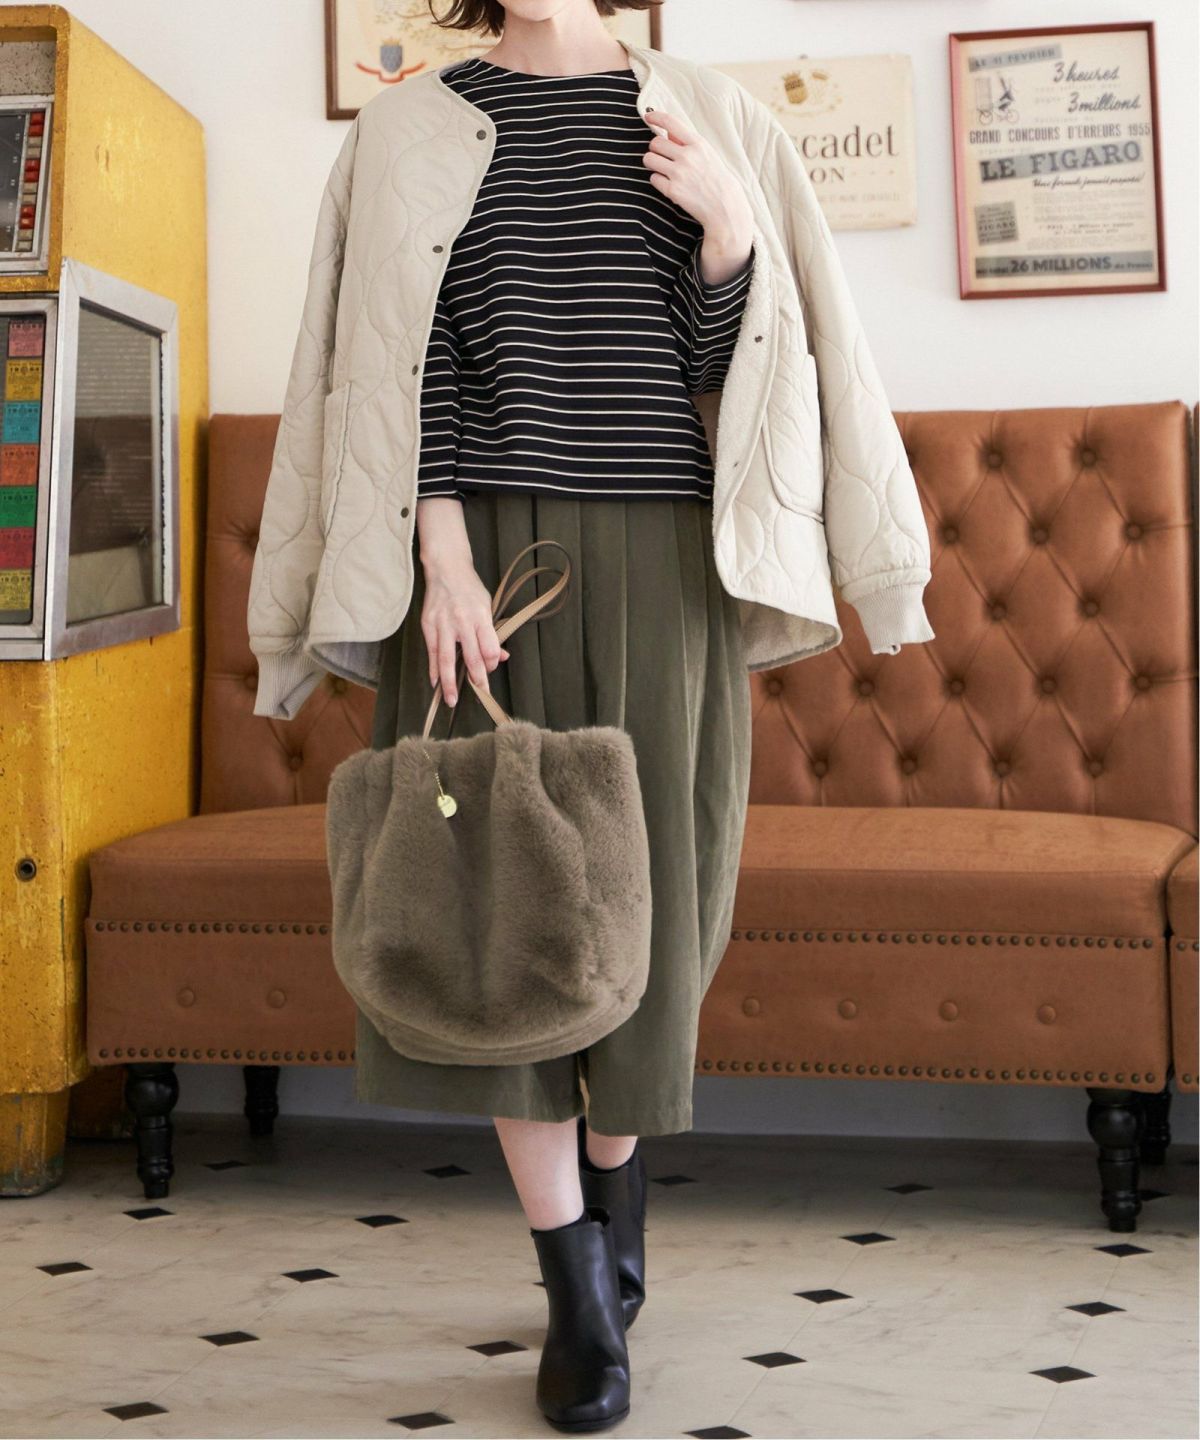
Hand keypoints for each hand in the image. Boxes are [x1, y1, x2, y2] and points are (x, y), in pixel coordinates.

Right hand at [417, 498, 508, 705]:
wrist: (446, 568)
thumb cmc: (470, 589)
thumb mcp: (488, 607)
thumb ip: (492, 633)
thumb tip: (502, 657)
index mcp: (481, 616)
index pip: (490, 649)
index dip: (492, 663)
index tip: (490, 668)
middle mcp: (462, 621)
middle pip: (472, 657)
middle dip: (477, 679)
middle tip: (481, 694)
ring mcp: (443, 623)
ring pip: (448, 659)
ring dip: (450, 682)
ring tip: (452, 699)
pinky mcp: (428, 624)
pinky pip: (432, 652)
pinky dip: (433, 668)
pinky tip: (435, 682)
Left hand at [641, 108, 753, 280]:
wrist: (725, 207)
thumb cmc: (716, 179)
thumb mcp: (708, 155)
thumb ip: (687, 143)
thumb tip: (667, 133)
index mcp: (697, 143)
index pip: (671, 122)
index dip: (656, 117)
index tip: (648, 117)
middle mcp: (687, 156)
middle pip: (655, 143)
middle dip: (656, 149)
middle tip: (663, 157)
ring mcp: (679, 173)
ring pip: (649, 159)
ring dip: (652, 163)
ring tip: (663, 170)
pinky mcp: (672, 190)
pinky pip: (653, 179)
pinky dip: (658, 181)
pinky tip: (670, 185)